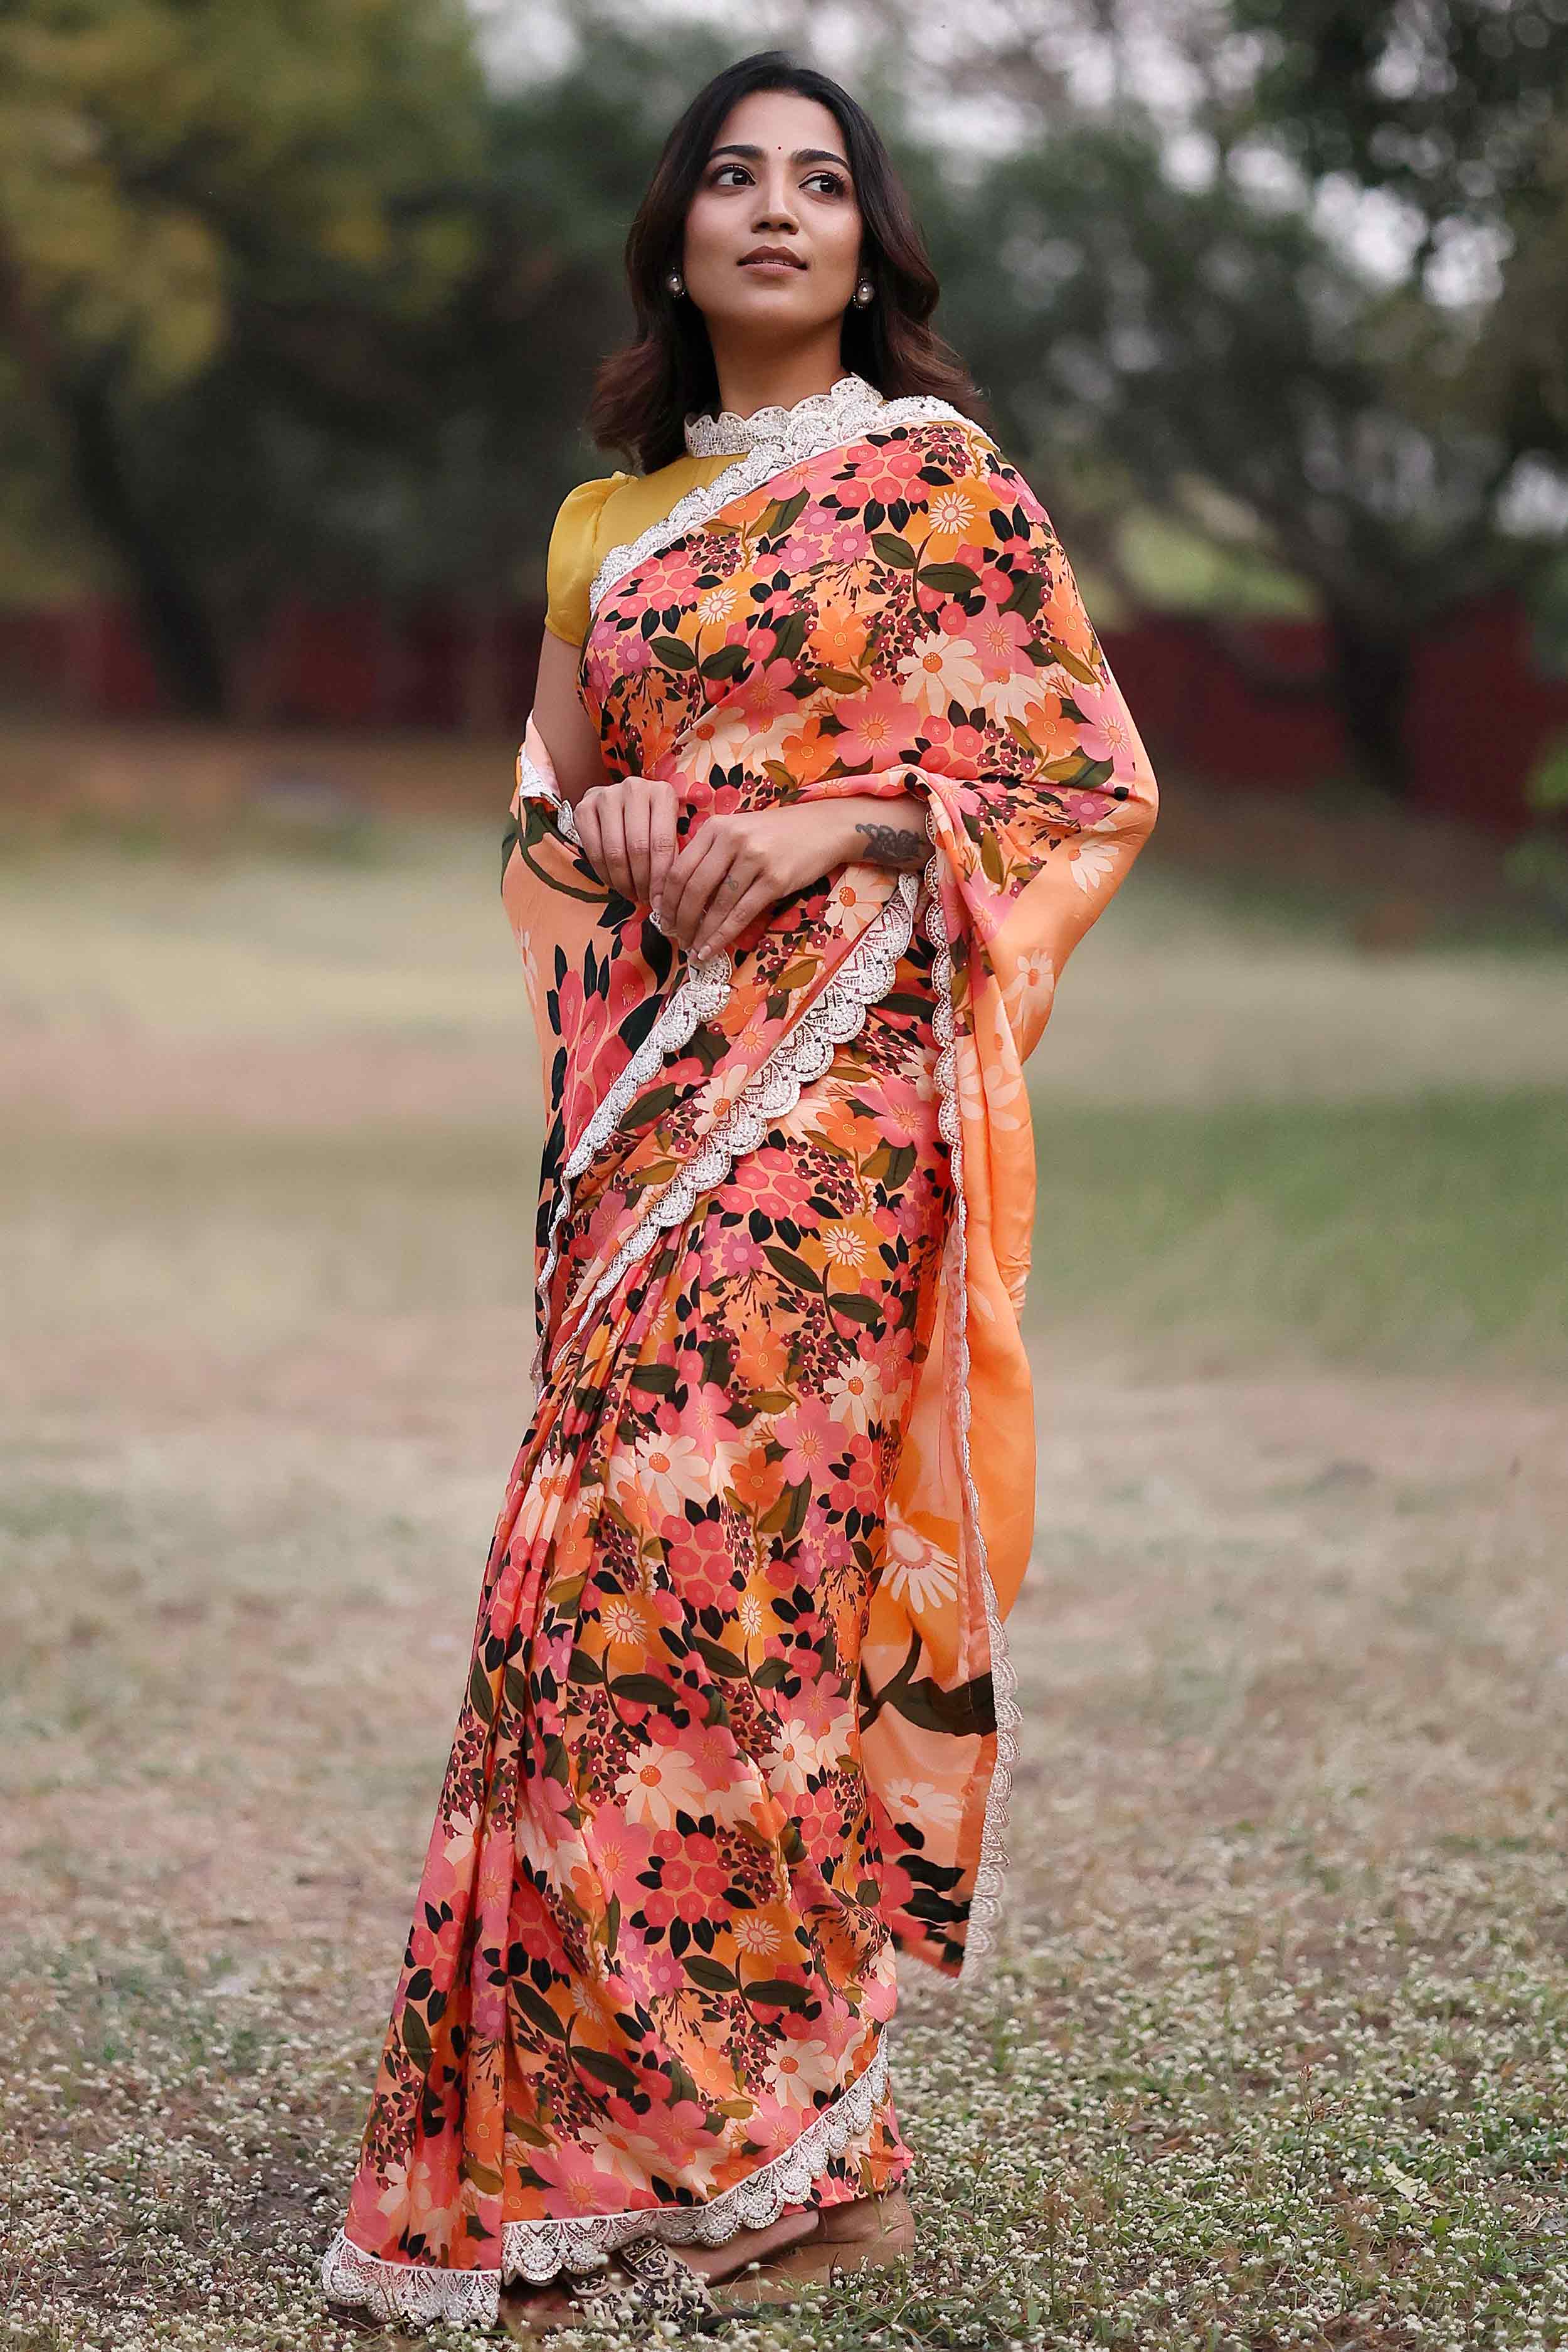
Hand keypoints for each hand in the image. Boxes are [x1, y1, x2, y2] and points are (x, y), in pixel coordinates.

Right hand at [572, 775, 678, 909]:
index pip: (662, 842)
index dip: (661, 878)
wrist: (619, 802)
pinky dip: (605, 874)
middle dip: (642, 882)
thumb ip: (673, 855)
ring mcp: (606, 796)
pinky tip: (615, 883)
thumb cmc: (650, 822)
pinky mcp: (583, 808)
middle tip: (646, 900)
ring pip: (615, 852)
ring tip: (632, 894)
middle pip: (637, 848)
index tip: (661, 902)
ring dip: (623, 881)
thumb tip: (668, 897)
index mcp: (662, 793)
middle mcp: (634, 788)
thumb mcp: (669, 830)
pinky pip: (593, 851)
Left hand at [659, 802, 862, 960]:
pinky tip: (711, 949)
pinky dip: (721, 936)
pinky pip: (740, 914)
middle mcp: (732, 839)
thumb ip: (710, 854)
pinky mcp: (775, 879)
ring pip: (716, 905)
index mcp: (716, 827)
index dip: (666, 899)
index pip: (679, 868)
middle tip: (674, 937)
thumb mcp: (738, 831)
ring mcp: (754, 859)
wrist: (823, 828)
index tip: (661, 918)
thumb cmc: (776, 834)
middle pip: (692, 888)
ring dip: (700, 933)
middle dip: (679, 920)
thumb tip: (680, 896)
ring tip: (692, 949)